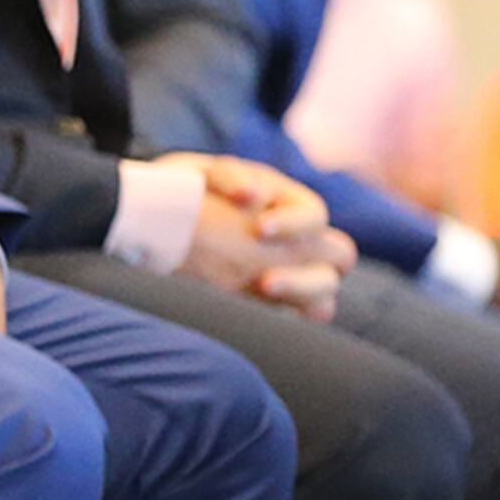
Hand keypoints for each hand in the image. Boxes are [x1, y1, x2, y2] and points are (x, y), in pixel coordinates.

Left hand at [167, 154, 351, 317]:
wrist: (160, 221)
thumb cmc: (189, 193)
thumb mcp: (204, 175)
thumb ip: (230, 178)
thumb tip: (250, 198)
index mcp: (288, 204)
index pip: (314, 218)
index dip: (294, 225)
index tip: (261, 230)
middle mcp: (298, 242)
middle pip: (339, 259)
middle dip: (309, 275)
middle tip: (266, 281)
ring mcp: (287, 275)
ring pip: (324, 298)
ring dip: (301, 297)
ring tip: (261, 296)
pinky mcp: (267, 305)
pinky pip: (296, 319)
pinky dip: (285, 323)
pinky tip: (260, 323)